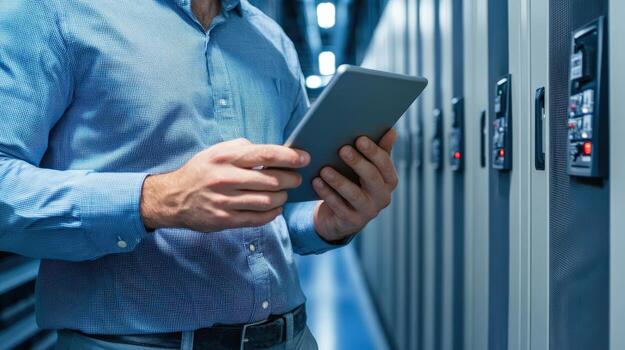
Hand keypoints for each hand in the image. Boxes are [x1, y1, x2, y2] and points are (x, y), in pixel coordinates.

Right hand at [140, 138, 309, 231]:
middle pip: (272, 180)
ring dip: (283, 197)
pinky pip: (258, 218)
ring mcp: (225, 201)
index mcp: (226, 157)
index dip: (290, 156)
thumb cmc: (201, 171)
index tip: (305, 158)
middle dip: (291, 179)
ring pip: (268, 201)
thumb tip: (273, 151)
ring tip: (284, 193)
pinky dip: (273, 213)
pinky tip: (275, 207)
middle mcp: (226, 178)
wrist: (172, 198)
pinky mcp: (225, 220)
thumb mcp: (217, 151)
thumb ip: (243, 148)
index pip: (266, 154)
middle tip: (296, 178)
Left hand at [312, 129, 398, 241]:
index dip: (373, 151)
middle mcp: (382, 197)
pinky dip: (327, 194)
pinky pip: (339, 207)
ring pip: (355, 194)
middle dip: (357, 163)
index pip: (385, 164)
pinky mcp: (352, 222)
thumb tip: (392, 131)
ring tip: (324, 169)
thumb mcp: (367, 168)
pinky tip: (316, 182)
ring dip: (339, 181)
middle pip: (372, 178)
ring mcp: (368, 211)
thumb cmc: (355, 184)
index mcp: (389, 180)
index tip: (359, 138)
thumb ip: (379, 150)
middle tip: (342, 149)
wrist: (340, 216)